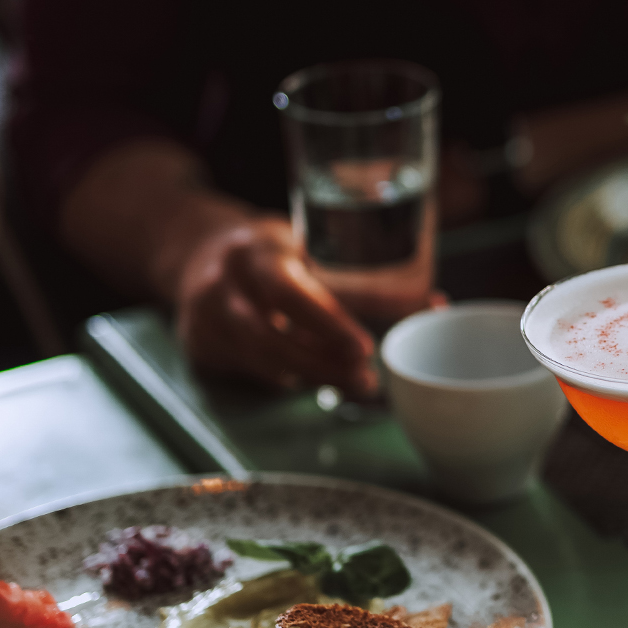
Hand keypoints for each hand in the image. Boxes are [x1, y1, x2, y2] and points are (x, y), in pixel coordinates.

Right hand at [173, 214, 394, 394]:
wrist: (194, 250)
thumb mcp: (304, 244)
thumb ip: (355, 277)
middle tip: (367, 379)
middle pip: (272, 340)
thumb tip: (432, 304)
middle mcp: (221, 287)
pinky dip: (289, 377)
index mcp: (254, 252)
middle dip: (324, 364)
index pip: (288, 292)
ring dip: (313, 377)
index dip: (328, 324)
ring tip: (354, 383)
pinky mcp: (201, 348)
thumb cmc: (268, 249)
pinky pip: (252, 372)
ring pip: (264, 363)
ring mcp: (204, 322)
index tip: (364, 347)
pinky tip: (317, 377)